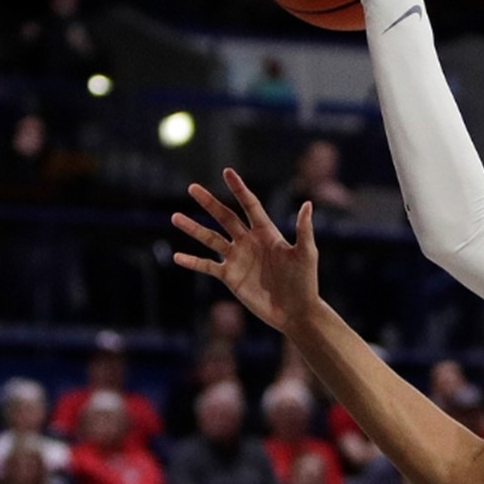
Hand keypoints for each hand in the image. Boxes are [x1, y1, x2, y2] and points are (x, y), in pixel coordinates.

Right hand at [173, 170, 322, 336]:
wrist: (295, 311)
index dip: (239, 189)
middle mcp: (249, 242)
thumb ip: (303, 230)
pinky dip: (192, 262)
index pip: (250, 205)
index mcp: (267, 233)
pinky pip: (207, 266)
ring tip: (175, 217)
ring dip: (193, 228)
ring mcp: (237, 259)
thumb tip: (308, 204)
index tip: (227, 172)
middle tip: (192, 188)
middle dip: (209, 202)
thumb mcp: (306, 254)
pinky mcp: (230, 277)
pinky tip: (177, 256)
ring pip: (211, 239)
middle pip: (225, 217)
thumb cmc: (305, 282)